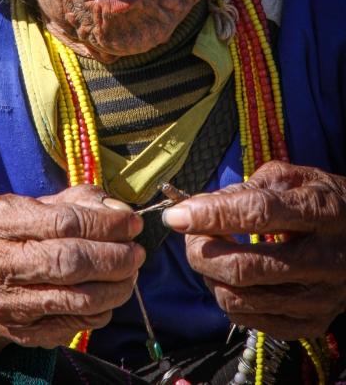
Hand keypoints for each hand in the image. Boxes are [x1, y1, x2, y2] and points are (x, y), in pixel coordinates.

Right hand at [0, 186, 143, 358]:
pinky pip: (75, 324)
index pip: (63, 221)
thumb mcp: (30, 206)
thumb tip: (120, 210)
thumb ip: (76, 201)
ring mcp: (8, 302)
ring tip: (130, 272)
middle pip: (71, 262)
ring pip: (77, 298)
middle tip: (136, 251)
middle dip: (115, 257)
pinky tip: (109, 294)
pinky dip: (101, 310)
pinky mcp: (22, 332)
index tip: (131, 222)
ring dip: (116, 286)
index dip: (106, 223)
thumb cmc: (8, 237)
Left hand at [163, 161, 345, 338]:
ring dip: (208, 274)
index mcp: (320, 212)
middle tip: (187, 233)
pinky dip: (226, 297)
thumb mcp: (296, 177)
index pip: (257, 214)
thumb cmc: (324, 202)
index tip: (177, 214)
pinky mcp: (310, 322)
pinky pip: (250, 320)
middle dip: (201, 250)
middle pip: (244, 266)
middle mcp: (322, 259)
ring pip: (241, 299)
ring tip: (207, 252)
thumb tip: (203, 204)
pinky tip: (228, 276)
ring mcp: (318, 297)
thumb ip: (250, 186)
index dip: (211, 215)